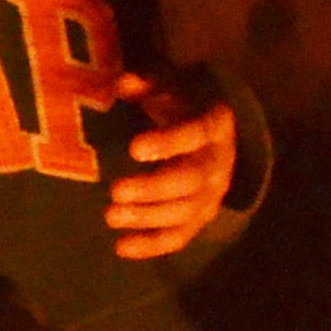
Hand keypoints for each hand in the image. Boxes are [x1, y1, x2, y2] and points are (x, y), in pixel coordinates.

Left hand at [104, 75, 240, 258]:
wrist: (219, 144)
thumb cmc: (186, 113)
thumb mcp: (171, 93)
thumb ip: (147, 87)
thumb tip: (123, 82)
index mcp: (214, 127)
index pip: (195, 134)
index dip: (167, 143)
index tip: (134, 149)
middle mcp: (219, 165)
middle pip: (189, 180)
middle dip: (152, 189)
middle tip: (115, 191)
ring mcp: (212, 197)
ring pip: (184, 212)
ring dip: (147, 217)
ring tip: (111, 216)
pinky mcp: (201, 220)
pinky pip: (179, 237)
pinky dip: (151, 245)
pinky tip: (121, 247)